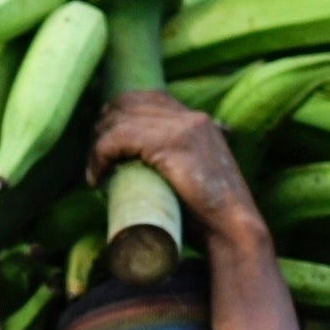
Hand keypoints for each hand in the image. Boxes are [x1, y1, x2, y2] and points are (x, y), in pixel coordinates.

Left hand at [86, 88, 259, 238]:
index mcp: (197, 121)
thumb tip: (142, 172)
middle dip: (103, 128)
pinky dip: (100, 155)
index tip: (104, 145)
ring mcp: (182, 127)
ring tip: (95, 172)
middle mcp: (190, 117)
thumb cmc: (210, 218)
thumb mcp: (192, 178)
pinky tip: (97, 176)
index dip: (118, 116)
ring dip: (98, 145)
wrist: (233, 231)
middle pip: (128, 103)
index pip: (146, 98)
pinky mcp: (171, 144)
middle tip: (95, 160)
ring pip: (120, 120)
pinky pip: (120, 138)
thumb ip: (175, 164)